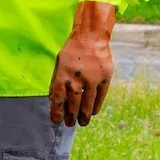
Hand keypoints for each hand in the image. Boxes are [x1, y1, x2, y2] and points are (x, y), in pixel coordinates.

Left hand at [49, 1, 116, 127]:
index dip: (57, 113)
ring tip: (82, 123)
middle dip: (71, 118)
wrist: (91, 36)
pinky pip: (100, 97)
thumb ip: (57, 84)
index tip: (57, 120)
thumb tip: (54, 103)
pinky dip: (96, 106)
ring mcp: (92, 79)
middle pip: (73, 106)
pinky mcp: (105, 77)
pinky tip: (93, 112)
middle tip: (70, 124)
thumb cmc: (72, 53)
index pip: (58, 101)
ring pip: (87, 104)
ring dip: (84, 116)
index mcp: (63, 77)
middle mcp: (77, 80)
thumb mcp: (59, 66)